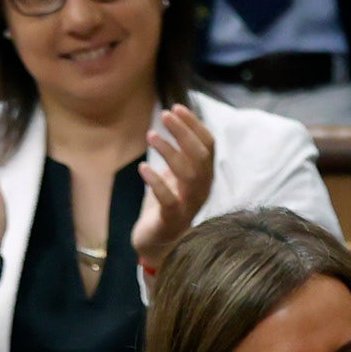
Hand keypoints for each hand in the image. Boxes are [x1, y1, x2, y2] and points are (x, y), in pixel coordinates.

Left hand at [131, 104, 217, 266]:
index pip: (208, 145)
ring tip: (151, 135)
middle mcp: (202, 190)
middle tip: (164, 114)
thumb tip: (176, 118)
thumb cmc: (167, 203)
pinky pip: (168, 200)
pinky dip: (156, 182)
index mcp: (205, 176)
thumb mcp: (175, 174)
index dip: (194, 125)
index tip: (176, 107)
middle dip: (184, 132)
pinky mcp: (171, 221)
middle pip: (201, 156)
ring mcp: (188, 206)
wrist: (158, 244)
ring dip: (170, 152)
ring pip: (188, 175)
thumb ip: (180, 152)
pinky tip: (143, 169)